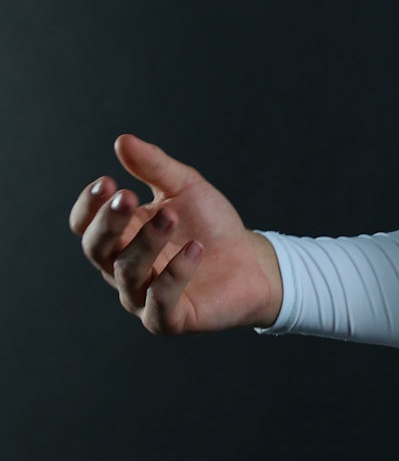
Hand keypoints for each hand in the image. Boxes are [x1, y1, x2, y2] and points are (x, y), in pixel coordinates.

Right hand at [70, 134, 283, 335]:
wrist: (252, 260)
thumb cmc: (211, 224)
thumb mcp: (185, 187)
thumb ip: (154, 167)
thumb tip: (123, 140)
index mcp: (120, 236)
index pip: (84, 225)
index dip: (89, 206)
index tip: (107, 181)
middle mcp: (122, 268)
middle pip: (96, 248)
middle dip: (108, 222)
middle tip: (128, 197)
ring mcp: (142, 296)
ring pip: (126, 271)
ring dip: (146, 241)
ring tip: (171, 215)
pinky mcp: (169, 319)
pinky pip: (159, 302)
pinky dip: (174, 275)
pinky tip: (195, 249)